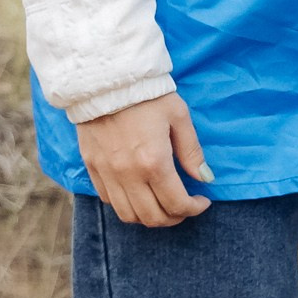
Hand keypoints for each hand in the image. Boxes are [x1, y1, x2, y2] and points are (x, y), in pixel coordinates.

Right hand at [77, 93, 212, 227]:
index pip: (176, 204)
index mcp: (154, 161)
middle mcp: (128, 174)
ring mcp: (107, 173)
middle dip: (175, 217)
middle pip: (152, 217)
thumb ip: (191, 151)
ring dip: (150, 217)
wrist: (106, 79)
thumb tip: (205, 178)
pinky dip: (127, 205)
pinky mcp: (92, 167)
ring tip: (163, 204)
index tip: (202, 202)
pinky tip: (139, 193)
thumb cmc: (148, 95)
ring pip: (128, 215)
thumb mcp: (178, 116)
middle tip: (185, 207)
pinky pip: (109, 200)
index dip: (194, 209)